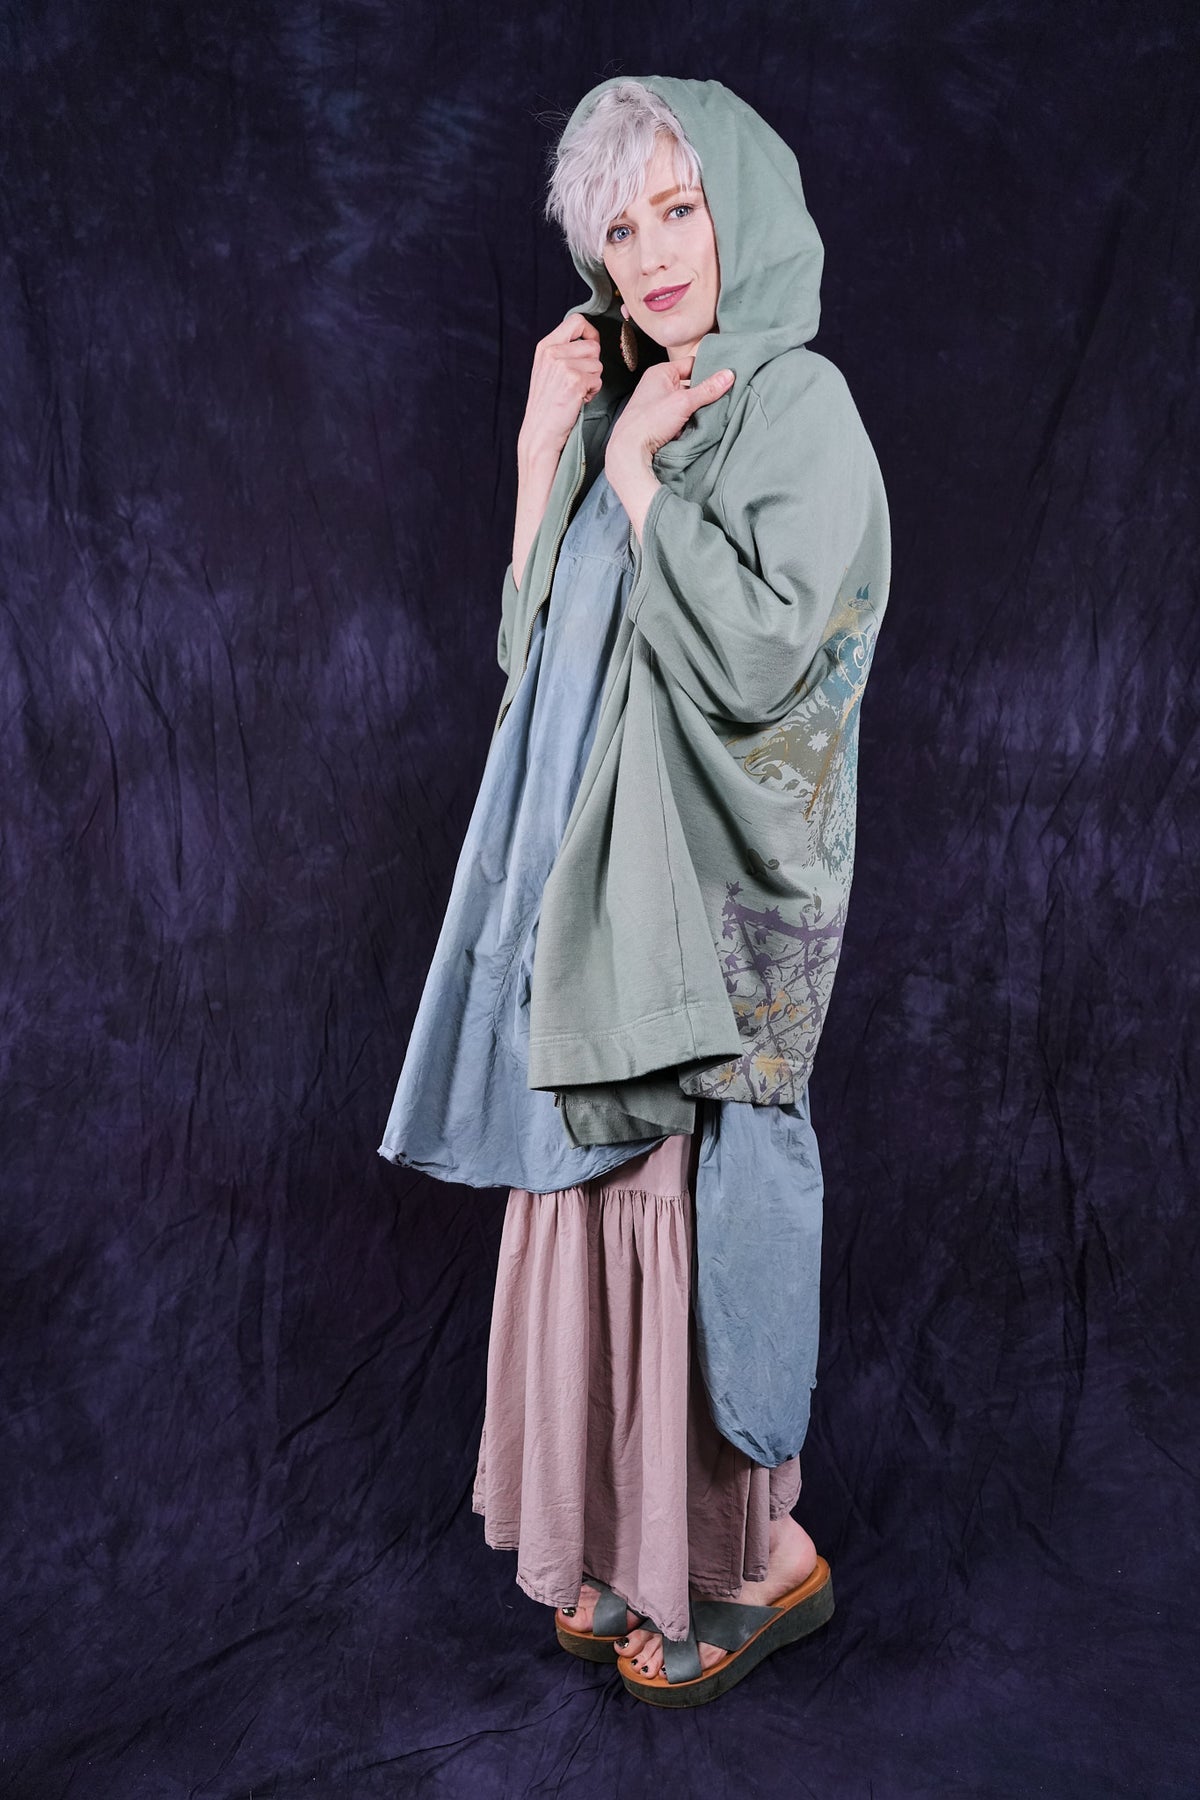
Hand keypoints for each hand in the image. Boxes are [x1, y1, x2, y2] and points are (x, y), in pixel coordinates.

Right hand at [517, 313, 603, 461]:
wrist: (539, 433)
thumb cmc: (548, 405)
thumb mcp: (548, 370)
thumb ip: (564, 351)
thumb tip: (591, 340)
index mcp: (545, 346)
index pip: (577, 321)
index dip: (590, 333)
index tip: (591, 347)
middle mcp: (552, 352)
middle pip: (593, 345)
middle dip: (592, 364)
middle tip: (578, 381)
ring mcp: (563, 366)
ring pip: (598, 364)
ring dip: (593, 380)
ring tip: (575, 393)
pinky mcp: (574, 381)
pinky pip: (598, 380)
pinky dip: (592, 392)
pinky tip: (577, 400)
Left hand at [605, 358, 733, 541]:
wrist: (629, 451)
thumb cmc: (650, 421)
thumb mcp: (683, 402)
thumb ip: (707, 389)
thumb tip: (729, 375)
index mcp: (660, 372)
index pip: (691, 364)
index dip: (709, 369)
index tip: (727, 377)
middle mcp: (658, 385)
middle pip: (691, 383)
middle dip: (706, 392)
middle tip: (726, 396)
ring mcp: (659, 404)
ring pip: (687, 402)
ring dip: (699, 408)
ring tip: (717, 411)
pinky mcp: (660, 421)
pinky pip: (681, 416)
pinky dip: (691, 420)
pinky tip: (702, 424)